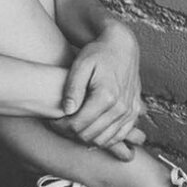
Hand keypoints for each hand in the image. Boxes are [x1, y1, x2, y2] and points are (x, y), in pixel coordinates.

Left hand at [49, 22, 145, 160]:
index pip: (78, 124)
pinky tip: (89, 128)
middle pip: (89, 135)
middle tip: (58, 125)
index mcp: (106, 96)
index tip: (51, 121)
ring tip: (72, 126)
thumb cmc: (99, 53)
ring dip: (85, 138)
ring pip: (103, 140)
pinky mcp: (134, 113)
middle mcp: (121, 107)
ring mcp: (130, 112)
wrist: (122, 47)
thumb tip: (67, 110)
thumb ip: (73, 88)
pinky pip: (118, 136)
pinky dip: (102, 138)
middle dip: (70, 134)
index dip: (61, 127)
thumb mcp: (81, 65)